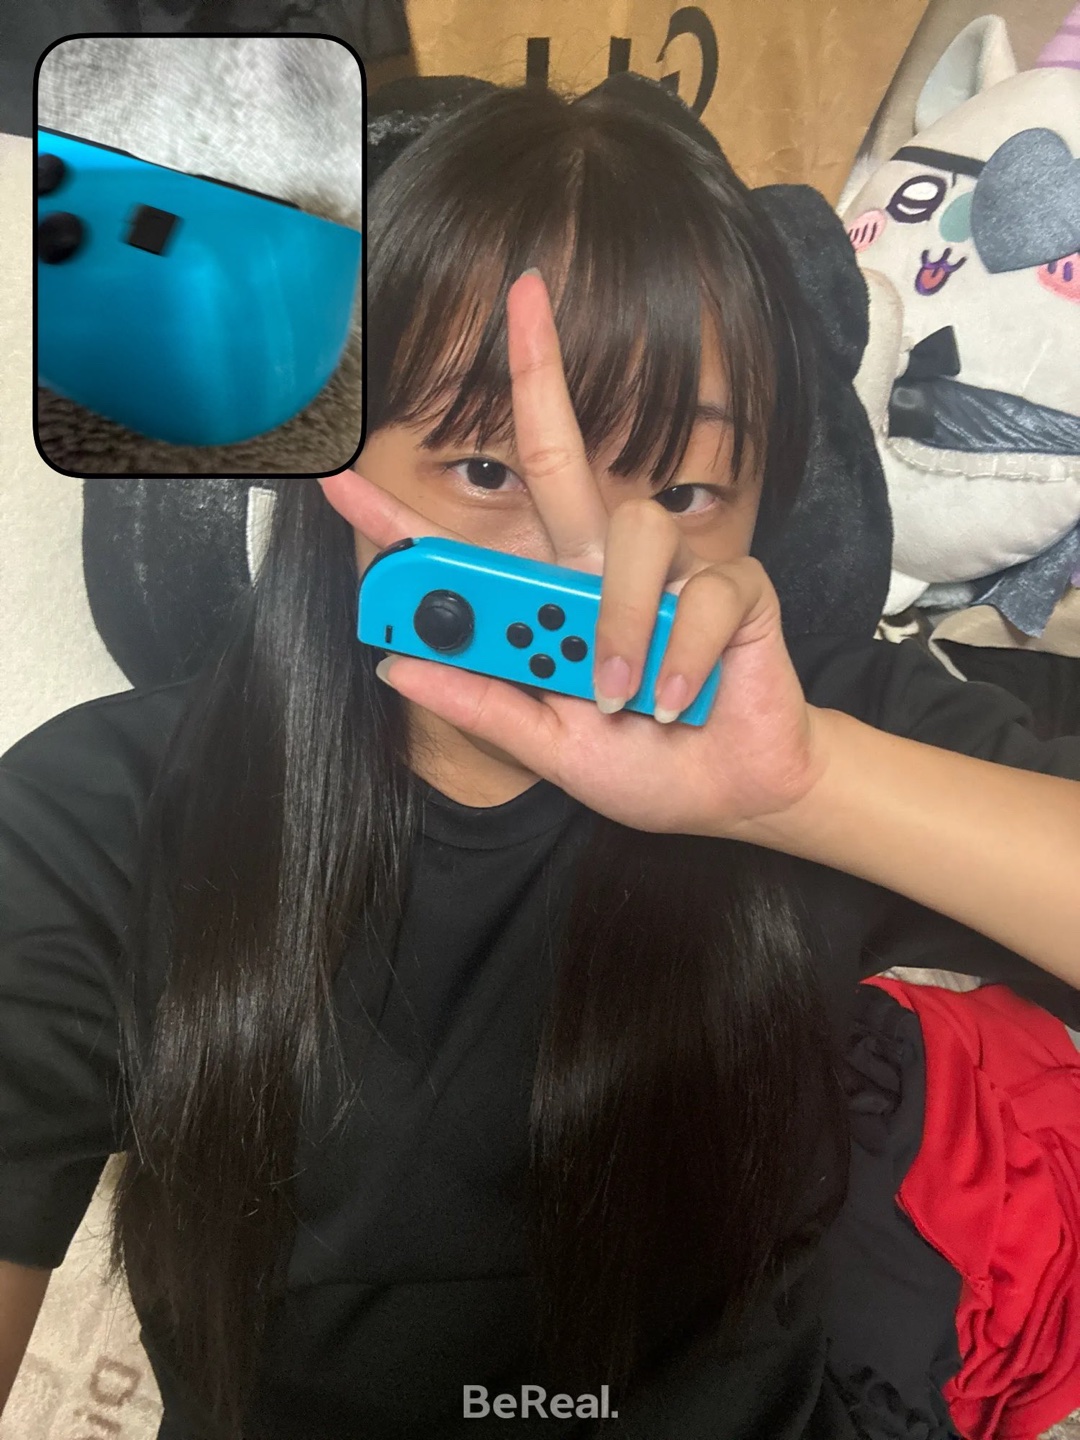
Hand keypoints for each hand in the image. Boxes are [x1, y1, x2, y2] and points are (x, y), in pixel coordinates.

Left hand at [320, 271, 826, 837]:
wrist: (731, 792)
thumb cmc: (643, 764)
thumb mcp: (548, 746)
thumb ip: (482, 706)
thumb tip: (396, 667)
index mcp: (549, 606)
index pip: (467, 553)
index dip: (403, 519)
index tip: (337, 481)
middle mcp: (602, 571)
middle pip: (562, 457)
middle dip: (540, 375)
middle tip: (523, 296)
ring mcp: (671, 571)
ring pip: (631, 527)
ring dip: (616, 621)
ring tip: (617, 694)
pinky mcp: (734, 588)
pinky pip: (700, 594)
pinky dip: (678, 655)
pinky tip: (675, 699)